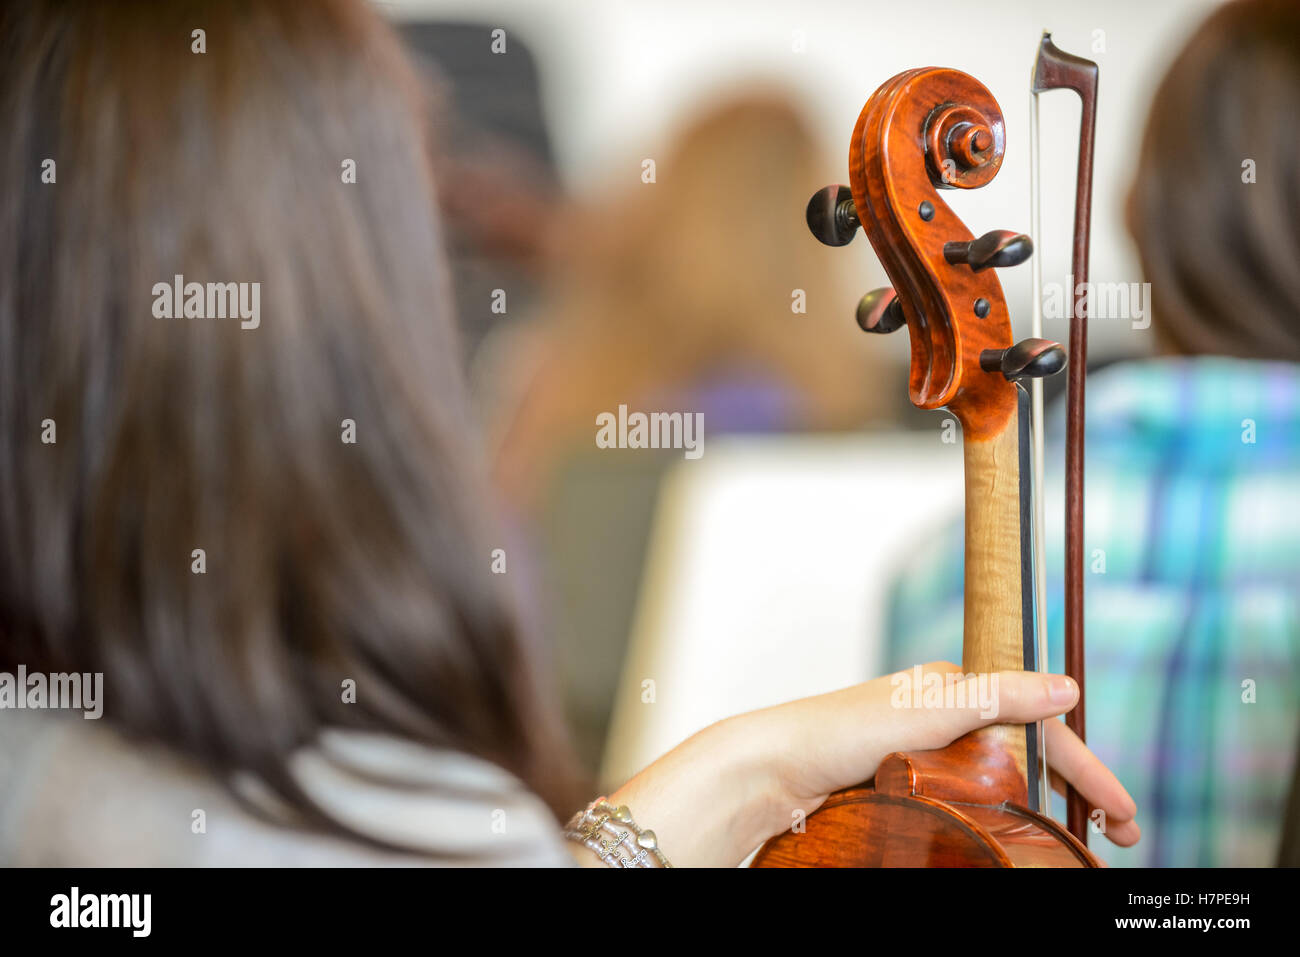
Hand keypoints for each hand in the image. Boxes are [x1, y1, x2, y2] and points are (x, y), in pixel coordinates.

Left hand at [747, 661, 1138, 847]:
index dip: (1087, 768)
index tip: (1123, 811)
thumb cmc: (843, 730)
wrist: (778, 767)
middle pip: (1030, 753)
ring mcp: (930, 753)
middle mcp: (947, 717)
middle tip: (1122, 833)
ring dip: (1048, 806)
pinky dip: (1007, 815)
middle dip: (1080, 790)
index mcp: (955, 689)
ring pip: (1006, 778)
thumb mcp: (930, 708)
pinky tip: (1019, 834)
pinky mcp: (910, 783)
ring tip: (1080, 839)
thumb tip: (1067, 687)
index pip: (1040, 725)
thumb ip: (998, 696)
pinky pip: (974, 798)